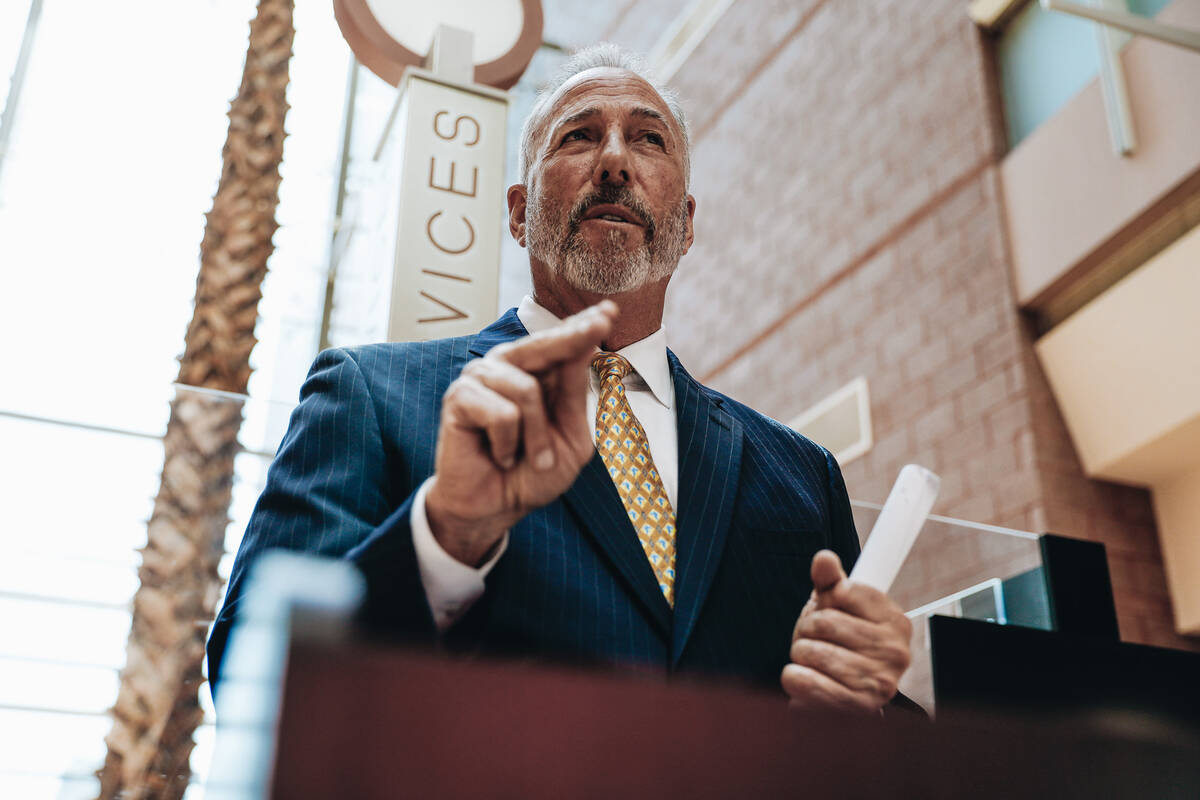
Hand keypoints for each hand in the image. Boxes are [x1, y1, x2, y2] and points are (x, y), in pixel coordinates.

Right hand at [426, 301, 617, 565]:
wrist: (496, 507)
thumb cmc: (532, 472)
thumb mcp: (570, 434)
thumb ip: (574, 393)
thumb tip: (586, 345)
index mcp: (536, 371)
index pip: (562, 342)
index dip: (584, 324)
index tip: (609, 310)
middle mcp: (507, 365)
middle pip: (545, 344)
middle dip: (573, 338)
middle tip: (602, 324)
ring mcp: (480, 377)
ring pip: (525, 390)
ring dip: (535, 436)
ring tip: (527, 457)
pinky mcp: (459, 397)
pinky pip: (502, 414)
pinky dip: (508, 444)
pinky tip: (499, 454)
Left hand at [781, 550, 912, 713]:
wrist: (849, 696)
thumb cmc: (844, 645)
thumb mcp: (838, 606)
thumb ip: (830, 580)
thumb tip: (824, 559)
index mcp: (895, 621)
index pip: (843, 591)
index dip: (824, 600)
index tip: (829, 611)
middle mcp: (895, 652)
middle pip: (822, 621)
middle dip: (806, 629)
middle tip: (813, 640)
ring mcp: (878, 682)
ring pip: (809, 651)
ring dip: (799, 654)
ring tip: (812, 661)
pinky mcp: (856, 708)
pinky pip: (806, 682)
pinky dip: (794, 678)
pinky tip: (803, 678)